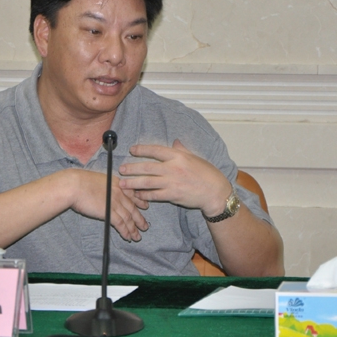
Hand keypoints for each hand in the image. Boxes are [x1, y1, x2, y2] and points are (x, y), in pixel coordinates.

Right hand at [67, 169, 149, 240]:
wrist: (74, 185)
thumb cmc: (79, 181)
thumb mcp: (97, 180)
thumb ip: (106, 187)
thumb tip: (104, 194)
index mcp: (117, 183)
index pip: (132, 193)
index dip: (140, 201)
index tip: (145, 206)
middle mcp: (119, 192)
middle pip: (133, 208)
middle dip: (140, 219)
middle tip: (145, 226)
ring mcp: (115, 202)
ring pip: (128, 218)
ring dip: (134, 229)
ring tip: (137, 237)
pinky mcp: (109, 211)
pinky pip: (120, 224)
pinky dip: (125, 231)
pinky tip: (127, 237)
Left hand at [117, 140, 231, 217]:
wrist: (215, 192)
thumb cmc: (207, 174)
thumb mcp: (195, 157)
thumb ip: (182, 150)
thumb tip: (175, 141)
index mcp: (178, 156)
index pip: (156, 150)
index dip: (142, 149)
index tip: (132, 149)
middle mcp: (173, 168)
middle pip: (147, 167)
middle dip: (132, 168)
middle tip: (121, 169)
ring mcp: (172, 182)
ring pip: (147, 182)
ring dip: (133, 183)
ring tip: (122, 183)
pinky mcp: (173, 195)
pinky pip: (154, 195)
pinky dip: (144, 195)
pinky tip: (137, 194)